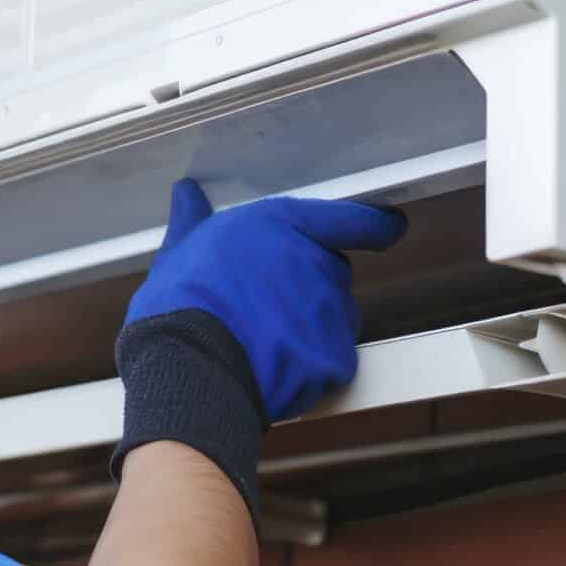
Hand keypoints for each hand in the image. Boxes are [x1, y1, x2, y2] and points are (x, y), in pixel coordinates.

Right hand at [124, 180, 405, 419]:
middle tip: (263, 307)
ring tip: (260, 344)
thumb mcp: (177, 254)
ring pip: (332, 318)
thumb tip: (186, 194)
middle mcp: (318, 264)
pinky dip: (307, 368)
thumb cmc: (180, 308)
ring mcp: (331, 313)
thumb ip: (192, 221)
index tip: (388, 226)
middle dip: (307, 288)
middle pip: (331, 273)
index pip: (353, 220)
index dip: (375, 225)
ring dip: (308, 328)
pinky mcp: (335, 359)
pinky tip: (272, 371)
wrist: (191, 371)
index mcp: (284, 227)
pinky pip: (329, 362)